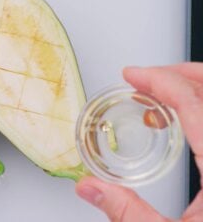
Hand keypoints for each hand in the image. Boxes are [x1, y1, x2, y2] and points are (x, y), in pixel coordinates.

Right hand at [75, 63, 202, 221]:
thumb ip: (127, 212)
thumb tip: (89, 188)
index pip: (195, 104)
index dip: (161, 82)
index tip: (134, 75)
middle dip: (181, 72)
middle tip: (148, 77)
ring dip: (192, 87)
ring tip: (159, 96)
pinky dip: (199, 108)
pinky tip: (180, 121)